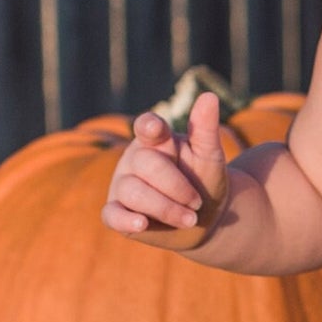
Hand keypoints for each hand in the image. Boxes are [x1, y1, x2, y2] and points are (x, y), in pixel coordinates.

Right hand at [100, 99, 229, 243]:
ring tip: (191, 219)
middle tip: (197, 202)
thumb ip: (206, 129)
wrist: (206, 220)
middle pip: (146, 166)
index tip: (158, 131)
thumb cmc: (204, 181)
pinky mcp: (117, 212)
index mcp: (156, 140)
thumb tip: (209, 96)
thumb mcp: (210, 156)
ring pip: (133, 192)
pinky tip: (141, 224)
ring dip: (165, 208)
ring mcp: (123, 185)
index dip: (149, 127)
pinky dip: (125, 220)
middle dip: (176, 187)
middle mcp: (135, 159)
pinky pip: (112, 215)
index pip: (146, 127)